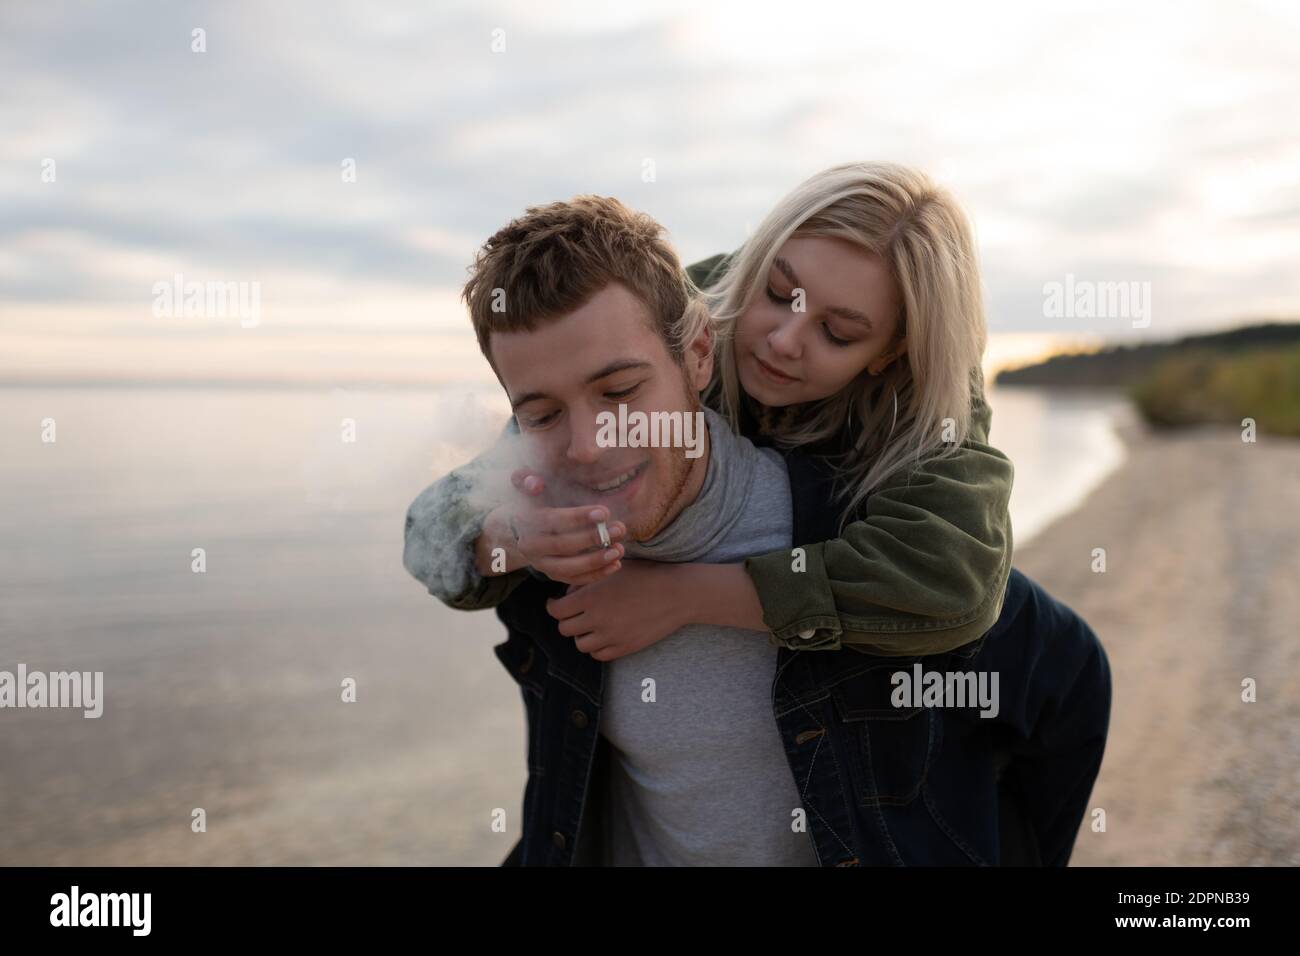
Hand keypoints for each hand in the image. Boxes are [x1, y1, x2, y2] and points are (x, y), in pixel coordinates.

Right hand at [485, 468, 626, 585]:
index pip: (552, 521)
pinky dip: (596, 574)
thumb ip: (528, 480)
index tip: (604, 512)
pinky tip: (615, 564)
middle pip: (562, 546)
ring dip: (596, 561)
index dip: (578, 517)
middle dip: (592, 538)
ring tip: (619, 549)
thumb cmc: (538, 500)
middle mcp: (530, 546)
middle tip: (619, 529)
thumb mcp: (530, 486)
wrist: (527, 525)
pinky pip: (575, 580)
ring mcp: (541, 564)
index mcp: (526, 521)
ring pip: (568, 569)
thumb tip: (535, 484)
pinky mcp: (553, 575)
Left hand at [545, 560, 687, 660]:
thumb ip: (588, 580)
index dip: (553, 606)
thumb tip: (569, 593)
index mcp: (591, 597)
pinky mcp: (625, 648)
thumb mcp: (614, 569)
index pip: (556, 610)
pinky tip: (603, 634)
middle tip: (574, 612)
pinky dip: (597, 646)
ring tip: (590, 624)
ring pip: (580, 644)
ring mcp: (611, 637)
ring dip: (582, 634)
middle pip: (565, 629)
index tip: (556, 602)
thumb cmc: (646, 575)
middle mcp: (597, 619)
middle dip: (567, 619)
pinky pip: (599, 654)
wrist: (677, 594)